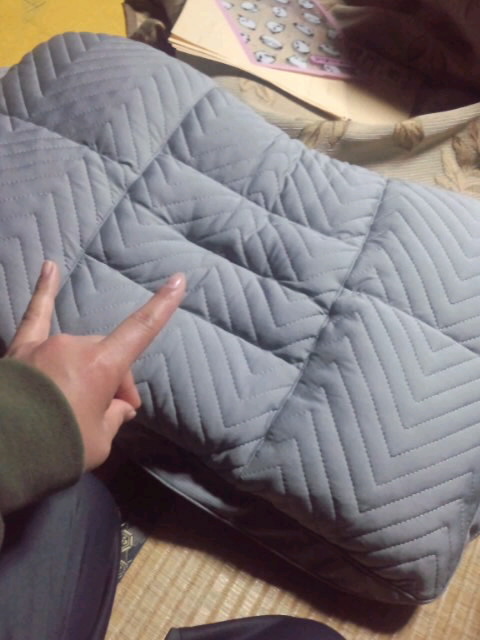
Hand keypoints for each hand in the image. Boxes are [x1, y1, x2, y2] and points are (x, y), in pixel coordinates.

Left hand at [6, 261, 185, 469]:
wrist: (1, 457)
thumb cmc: (55, 449)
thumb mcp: (99, 442)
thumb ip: (113, 416)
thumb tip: (117, 406)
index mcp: (99, 366)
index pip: (140, 330)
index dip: (162, 306)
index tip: (178, 280)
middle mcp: (74, 347)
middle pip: (107, 355)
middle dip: (115, 382)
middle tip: (114, 411)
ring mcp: (44, 345)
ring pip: (78, 351)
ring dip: (87, 372)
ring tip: (80, 406)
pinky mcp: (20, 350)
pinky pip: (35, 316)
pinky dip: (44, 292)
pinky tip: (49, 267)